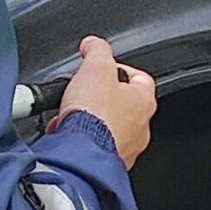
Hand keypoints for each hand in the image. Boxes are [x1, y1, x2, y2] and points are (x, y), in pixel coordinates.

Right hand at [56, 36, 156, 167]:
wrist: (80, 155)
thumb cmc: (93, 115)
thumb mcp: (95, 66)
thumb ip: (96, 50)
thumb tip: (93, 44)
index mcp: (144, 102)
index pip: (140, 78)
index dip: (118, 69)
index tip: (101, 68)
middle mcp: (140, 128)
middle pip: (121, 104)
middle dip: (98, 97)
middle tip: (82, 92)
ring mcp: (125, 149)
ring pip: (107, 128)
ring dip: (89, 120)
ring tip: (71, 115)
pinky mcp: (106, 164)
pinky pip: (95, 147)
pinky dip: (81, 140)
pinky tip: (67, 134)